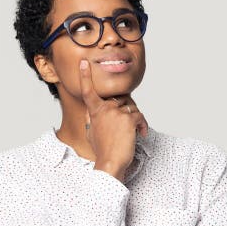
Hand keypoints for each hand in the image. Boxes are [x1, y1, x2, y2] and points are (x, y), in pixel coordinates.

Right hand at [78, 59, 148, 176]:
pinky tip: (141, 134)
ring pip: (132, 108)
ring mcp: (116, 112)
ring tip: (134, 132)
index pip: (88, 91)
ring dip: (136, 119)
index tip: (84, 63)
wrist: (110, 162)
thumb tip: (92, 112)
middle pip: (121, 100)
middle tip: (129, 125)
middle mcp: (104, 108)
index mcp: (94, 111)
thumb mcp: (92, 132)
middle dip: (127, 110)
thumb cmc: (103, 150)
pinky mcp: (128, 119)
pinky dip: (143, 126)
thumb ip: (93, 118)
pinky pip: (140, 117)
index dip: (85, 77)